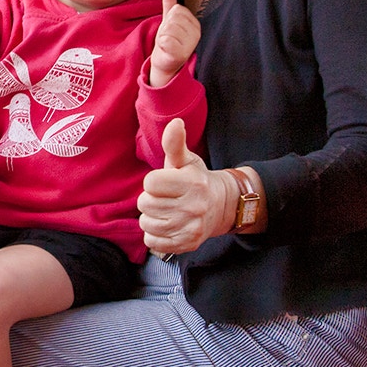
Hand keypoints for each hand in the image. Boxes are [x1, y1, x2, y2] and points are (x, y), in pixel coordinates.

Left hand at [137, 118, 236, 255]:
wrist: (222, 207)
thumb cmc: (196, 180)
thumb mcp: (186, 160)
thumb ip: (174, 143)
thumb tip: (175, 123)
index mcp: (192, 182)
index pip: (150, 183)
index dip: (153, 182)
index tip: (165, 183)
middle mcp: (193, 206)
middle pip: (145, 204)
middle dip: (151, 200)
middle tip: (166, 198)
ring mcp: (191, 227)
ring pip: (146, 224)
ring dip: (151, 218)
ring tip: (166, 212)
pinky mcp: (188, 244)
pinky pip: (152, 242)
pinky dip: (155, 236)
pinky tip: (167, 226)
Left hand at [148, 0, 199, 86]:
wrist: (165, 64)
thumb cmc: (168, 41)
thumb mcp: (168, 21)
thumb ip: (169, 3)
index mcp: (195, 24)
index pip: (177, 9)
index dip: (168, 19)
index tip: (170, 30)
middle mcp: (196, 33)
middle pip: (172, 18)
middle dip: (164, 28)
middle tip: (167, 38)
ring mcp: (190, 44)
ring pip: (168, 29)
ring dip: (162, 36)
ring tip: (166, 44)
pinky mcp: (180, 54)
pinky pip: (165, 40)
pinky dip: (161, 44)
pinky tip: (165, 50)